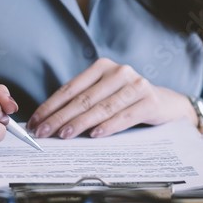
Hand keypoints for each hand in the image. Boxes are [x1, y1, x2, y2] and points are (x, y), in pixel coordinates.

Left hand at [27, 58, 194, 138]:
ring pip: (101, 107)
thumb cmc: (128, 101)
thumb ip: (82, 102)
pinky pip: (124, 116)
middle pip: (83, 98)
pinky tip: (94, 135)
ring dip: (79, 123)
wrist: (167, 104)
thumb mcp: (105, 94)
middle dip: (59, 117)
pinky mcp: (150, 101)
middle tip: (43, 132)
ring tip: (63, 135)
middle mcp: (119, 72)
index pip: (70, 88)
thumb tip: (49, 121)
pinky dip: (107, 126)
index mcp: (102, 67)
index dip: (51, 106)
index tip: (35, 122)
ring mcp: (136, 85)